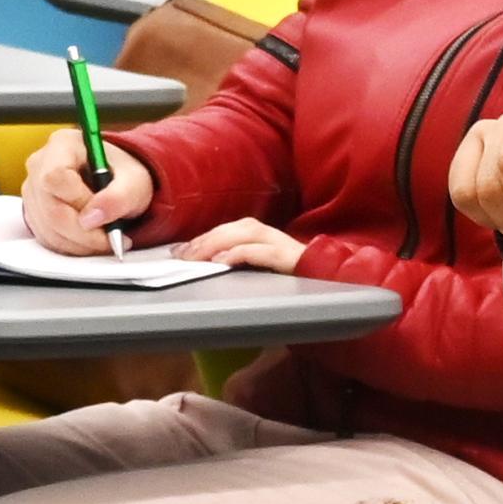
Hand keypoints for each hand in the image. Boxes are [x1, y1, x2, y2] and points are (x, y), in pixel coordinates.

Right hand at [19, 128, 157, 254]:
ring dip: (79, 244)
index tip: (104, 216)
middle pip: (49, 208)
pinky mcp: (34, 212)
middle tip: (111, 239)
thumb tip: (91, 219)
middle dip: (82, 232)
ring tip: (106, 240)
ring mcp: (33, 189)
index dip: (79, 202)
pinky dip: (71, 246)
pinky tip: (91, 241)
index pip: (56, 177)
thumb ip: (118, 197)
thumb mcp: (134, 182)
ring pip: (47, 228)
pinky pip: (46, 237)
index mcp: (63, 144)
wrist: (118, 181)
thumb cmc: (124, 174)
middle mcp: (40, 164)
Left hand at [175, 217, 306, 271]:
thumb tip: (209, 263)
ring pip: (239, 236)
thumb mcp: (258, 262)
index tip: (179, 252)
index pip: (221, 231)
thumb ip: (238, 258)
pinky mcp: (284, 256)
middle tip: (180, 257)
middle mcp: (264, 231)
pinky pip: (257, 252)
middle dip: (201, 243)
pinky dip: (237, 254)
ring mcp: (275, 242)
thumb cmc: (287, 270)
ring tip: (195, 257)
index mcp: (256, 231)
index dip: (199, 240)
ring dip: (214, 245)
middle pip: (226, 230)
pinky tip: (221, 262)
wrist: (323, 273)